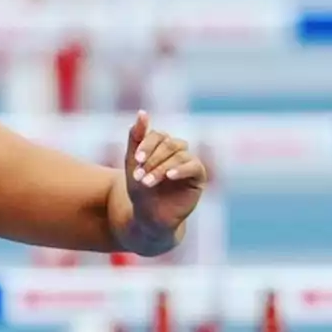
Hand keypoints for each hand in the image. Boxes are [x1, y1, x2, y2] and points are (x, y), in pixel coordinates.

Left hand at [124, 111, 208, 235]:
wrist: (148, 219)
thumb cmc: (140, 192)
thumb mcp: (133, 165)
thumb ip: (136, 138)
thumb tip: (142, 112)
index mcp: (162, 146)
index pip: (158, 135)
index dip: (147, 144)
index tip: (137, 159)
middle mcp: (178, 151)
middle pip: (169, 144)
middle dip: (153, 159)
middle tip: (139, 176)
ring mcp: (189, 162)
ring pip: (179, 155)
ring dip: (161, 168)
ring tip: (147, 183)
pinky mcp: (198, 177)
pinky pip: (193, 166)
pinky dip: (181, 169)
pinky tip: (170, 176)